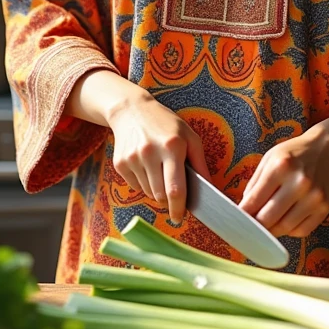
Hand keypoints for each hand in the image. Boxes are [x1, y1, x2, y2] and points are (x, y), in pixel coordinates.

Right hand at [109, 92, 211, 224]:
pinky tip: (146, 166)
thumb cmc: (166, 124)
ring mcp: (132, 159)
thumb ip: (200, 164)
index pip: (175, 189)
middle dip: (169, 201)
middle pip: (160, 195)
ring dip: (157, 190)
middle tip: (174, 192)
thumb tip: (208, 188)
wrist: (131, 111)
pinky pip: (135, 186)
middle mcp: (149, 153)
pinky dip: (144, 183)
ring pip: (148, 193)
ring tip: (160, 170)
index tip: (180, 218)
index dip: (178, 208)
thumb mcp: (190, 137)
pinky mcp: (120, 164)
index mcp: (171, 147)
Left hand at [238, 122, 328, 238]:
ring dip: (272, 230)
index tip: (236, 221)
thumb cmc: (295, 153)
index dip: (243, 214)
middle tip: (250, 225)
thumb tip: (244, 210)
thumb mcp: (270, 159)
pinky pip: (301, 231)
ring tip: (267, 223)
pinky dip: (290, 230)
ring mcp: (314, 197)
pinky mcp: (325, 209)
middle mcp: (299, 183)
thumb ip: (255, 184)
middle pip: (268, 219)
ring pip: (284, 228)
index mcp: (281, 167)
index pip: (254, 201)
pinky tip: (285, 220)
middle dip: (256, 225)